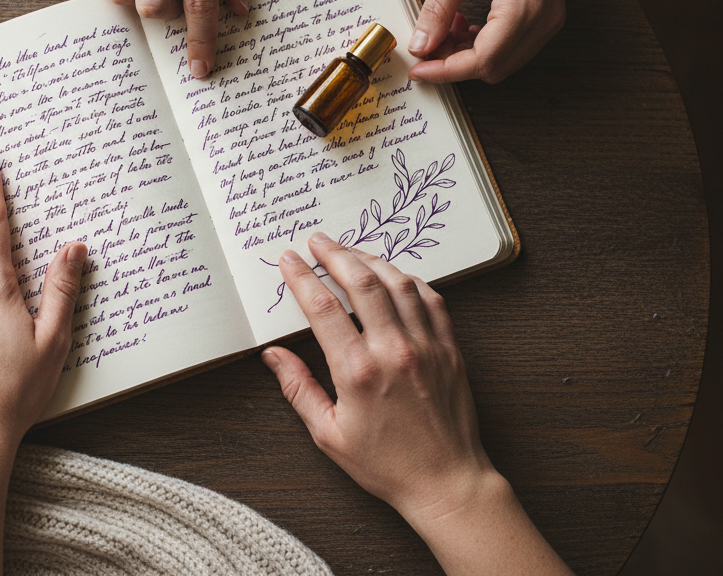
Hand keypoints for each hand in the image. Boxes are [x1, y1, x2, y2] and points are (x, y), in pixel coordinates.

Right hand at [263, 233, 493, 526]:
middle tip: (317, 241)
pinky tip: (394, 275)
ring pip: (398, 283)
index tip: (289, 259)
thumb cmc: (386, 464)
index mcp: (358, 372)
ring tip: (350, 251)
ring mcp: (426, 346)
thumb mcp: (328, 434)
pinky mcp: (449, 349)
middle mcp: (394, 350)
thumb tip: (273, 355)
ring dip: (371, 259)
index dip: (302, 277)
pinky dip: (410, 280)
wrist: (447, 482)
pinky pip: (431, 299)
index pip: (323, 307)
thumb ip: (298, 388)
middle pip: (362, 282)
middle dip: (335, 254)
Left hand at [408, 0, 567, 83]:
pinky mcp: (546, 14)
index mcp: (525, 6)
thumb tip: (421, 44)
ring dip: (469, 54)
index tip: (417, 69)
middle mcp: (544, 19)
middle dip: (455, 63)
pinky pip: (512, 46)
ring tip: (445, 26)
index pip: (482, 61)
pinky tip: (464, 22)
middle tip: (426, 44)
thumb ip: (438, 7)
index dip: (445, 71)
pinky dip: (484, 44)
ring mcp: (550, 18)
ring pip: (503, 61)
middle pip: (494, 68)